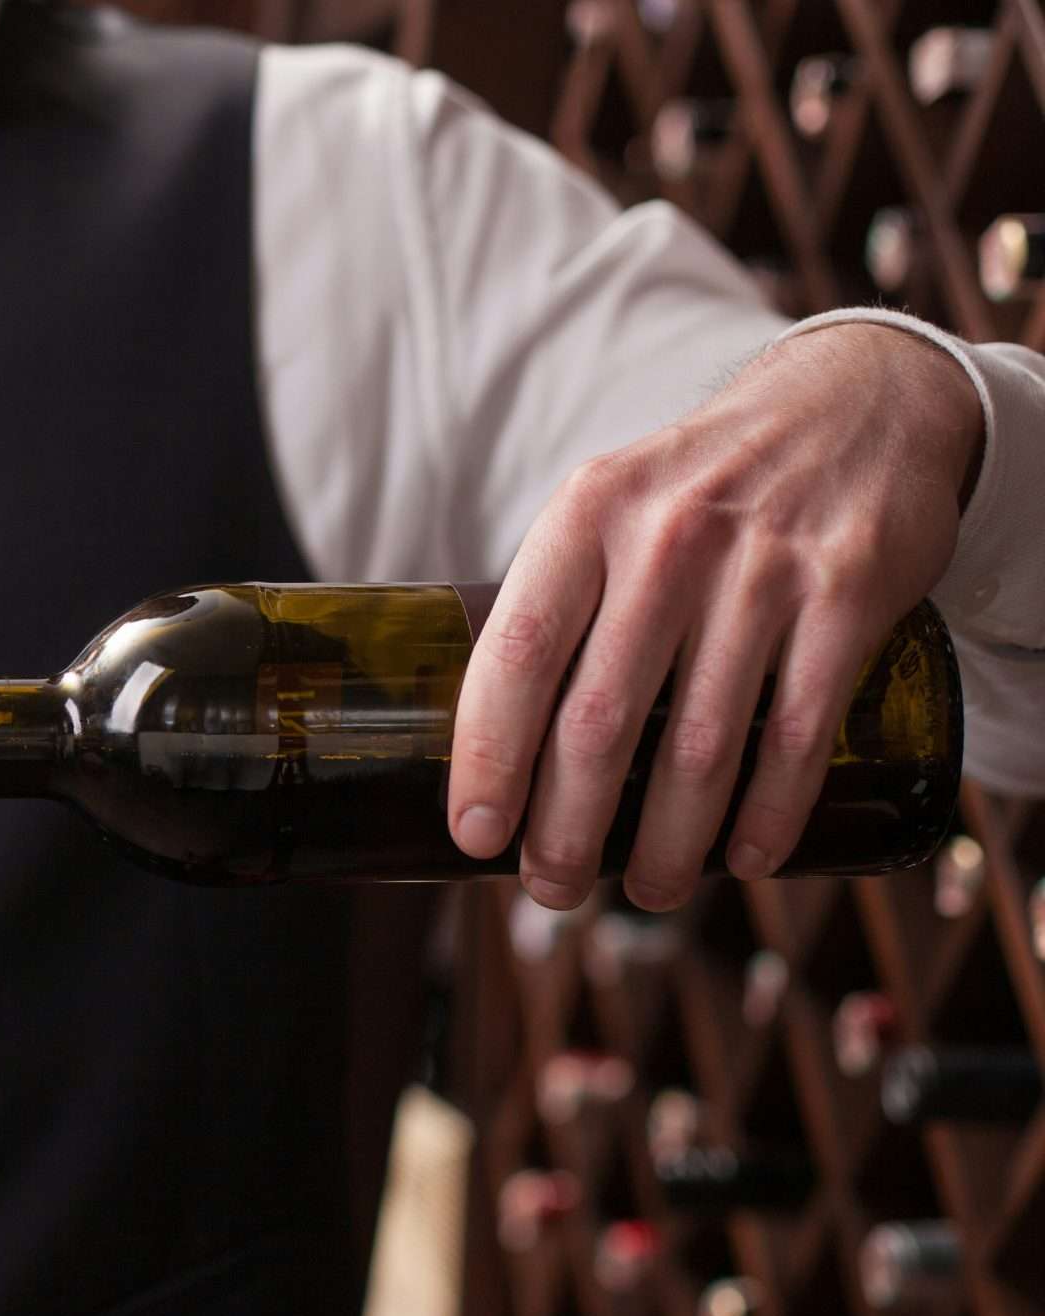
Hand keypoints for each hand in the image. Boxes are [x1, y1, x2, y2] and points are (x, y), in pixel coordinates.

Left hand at [448, 323, 983, 910]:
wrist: (857, 404)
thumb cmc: (702, 487)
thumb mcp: (613, 505)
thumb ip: (560, 600)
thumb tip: (493, 743)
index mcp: (587, 514)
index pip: (516, 654)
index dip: (488, 758)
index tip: (475, 835)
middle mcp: (669, 536)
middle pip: (598, 720)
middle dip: (568, 828)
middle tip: (554, 888)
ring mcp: (763, 565)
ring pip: (699, 745)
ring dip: (667, 843)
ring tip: (648, 893)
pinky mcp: (847, 593)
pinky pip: (798, 731)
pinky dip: (769, 812)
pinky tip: (746, 859)